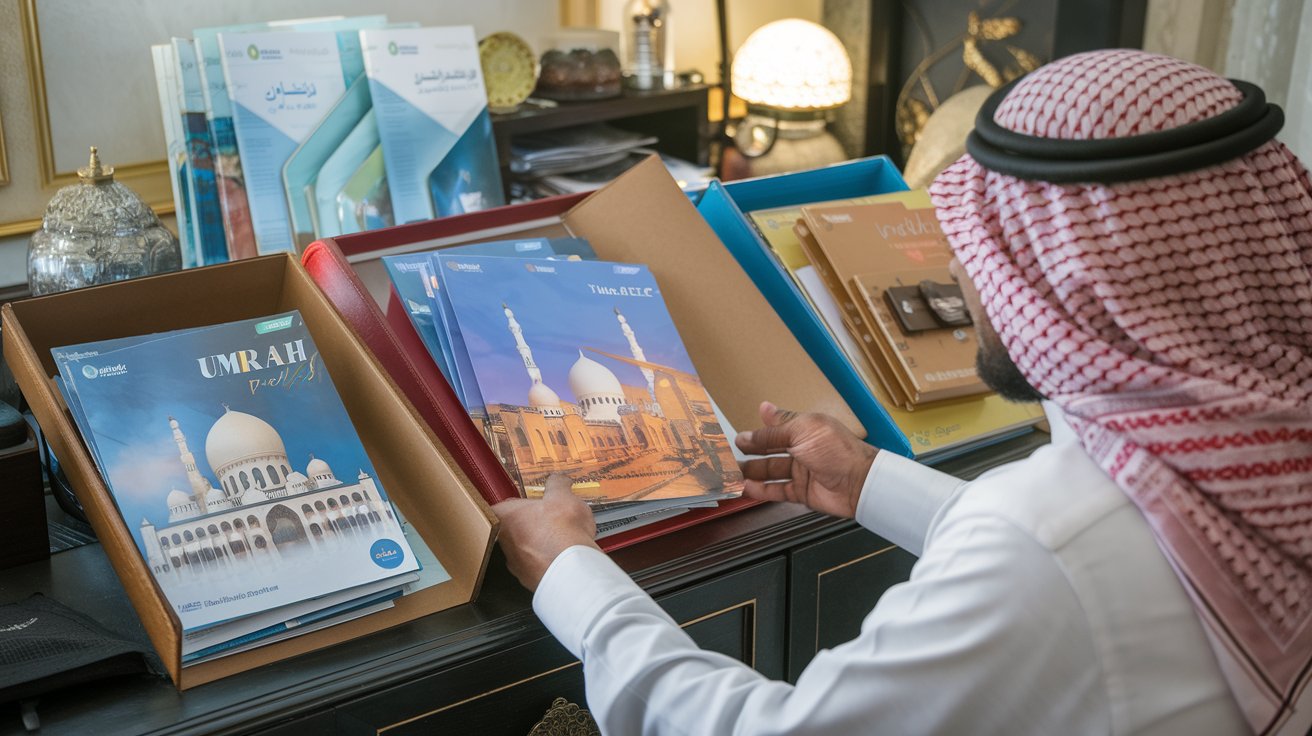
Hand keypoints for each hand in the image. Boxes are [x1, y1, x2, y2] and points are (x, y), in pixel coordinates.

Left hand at [493, 474, 599, 590]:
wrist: (571, 568)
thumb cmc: (562, 530)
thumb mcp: (563, 496)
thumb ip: (557, 484)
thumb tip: (558, 480)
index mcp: (506, 517)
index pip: (497, 508)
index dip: (511, 506)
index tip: (522, 504)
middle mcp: (505, 543)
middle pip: (511, 530)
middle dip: (529, 525)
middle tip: (546, 520)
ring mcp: (516, 564)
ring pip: (524, 551)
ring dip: (538, 545)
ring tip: (560, 540)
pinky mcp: (530, 581)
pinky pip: (537, 567)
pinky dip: (548, 562)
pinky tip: (563, 557)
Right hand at [734, 401, 877, 518]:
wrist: (859, 483)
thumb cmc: (835, 450)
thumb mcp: (803, 431)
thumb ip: (777, 427)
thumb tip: (762, 407)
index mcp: (804, 430)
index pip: (775, 430)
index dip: (757, 434)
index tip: (736, 438)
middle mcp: (802, 450)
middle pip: (770, 451)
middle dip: (750, 453)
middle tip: (728, 457)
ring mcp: (802, 472)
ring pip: (770, 472)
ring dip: (751, 472)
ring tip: (731, 474)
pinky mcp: (802, 493)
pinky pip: (777, 491)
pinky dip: (761, 490)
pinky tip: (746, 488)